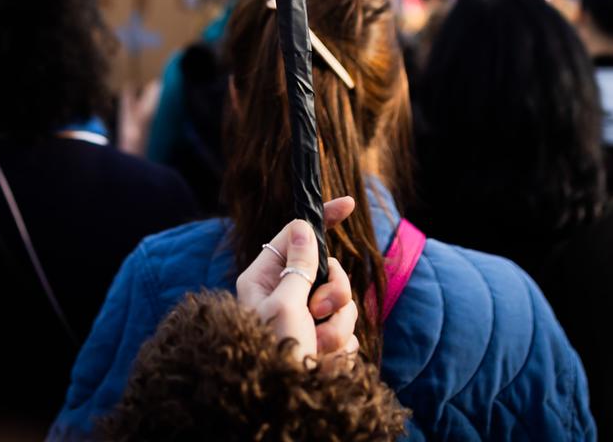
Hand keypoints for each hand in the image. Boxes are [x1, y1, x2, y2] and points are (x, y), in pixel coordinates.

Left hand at [235, 197, 357, 365]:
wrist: (286, 410)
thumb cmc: (275, 355)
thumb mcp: (285, 304)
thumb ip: (298, 265)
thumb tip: (302, 226)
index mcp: (264, 279)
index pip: (296, 235)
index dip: (323, 218)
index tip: (348, 202)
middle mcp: (284, 296)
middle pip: (327, 269)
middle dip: (334, 291)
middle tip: (319, 311)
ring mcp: (305, 321)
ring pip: (343, 302)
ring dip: (336, 325)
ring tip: (317, 348)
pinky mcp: (322, 343)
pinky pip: (346, 331)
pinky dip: (340, 347)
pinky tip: (324, 364)